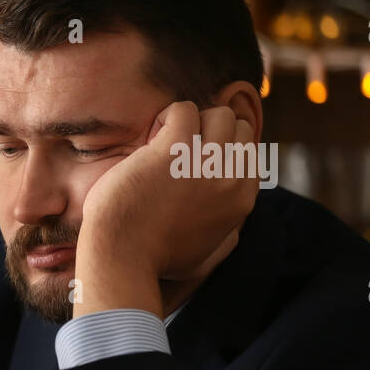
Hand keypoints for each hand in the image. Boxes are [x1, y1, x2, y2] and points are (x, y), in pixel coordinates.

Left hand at [78, 100, 258, 283]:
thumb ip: (226, 238)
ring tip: (164, 146)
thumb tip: (237, 227)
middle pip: (238, 129)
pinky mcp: (175, 150)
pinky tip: (150, 143)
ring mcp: (206, 162)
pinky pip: (184, 110)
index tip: (192, 162)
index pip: (248, 153)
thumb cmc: (153, 259)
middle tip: (177, 152)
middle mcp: (232, 179)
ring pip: (218, 114)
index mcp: (242, 199)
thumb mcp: (205, 257)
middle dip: (209, 132)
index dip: (221, 149)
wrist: (121, 256)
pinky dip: (166, 118)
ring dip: (190, 123)